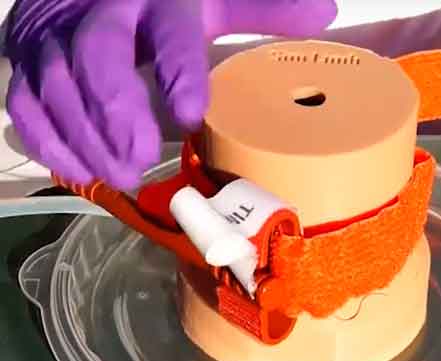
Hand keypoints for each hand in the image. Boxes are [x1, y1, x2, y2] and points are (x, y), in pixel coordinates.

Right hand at [5, 0, 336, 188]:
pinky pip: (26, 103)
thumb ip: (262, 9)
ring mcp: (53, 38)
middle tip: (139, 163)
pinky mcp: (26, 62)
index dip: (178, 72)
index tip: (191, 114)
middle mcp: (97, 13)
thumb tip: (325, 13)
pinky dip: (49, 140)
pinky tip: (80, 170)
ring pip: (55, 85)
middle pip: (97, 57)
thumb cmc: (162, 0)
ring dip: (85, 137)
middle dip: (116, 113)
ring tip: (118, 178)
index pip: (168, 33)